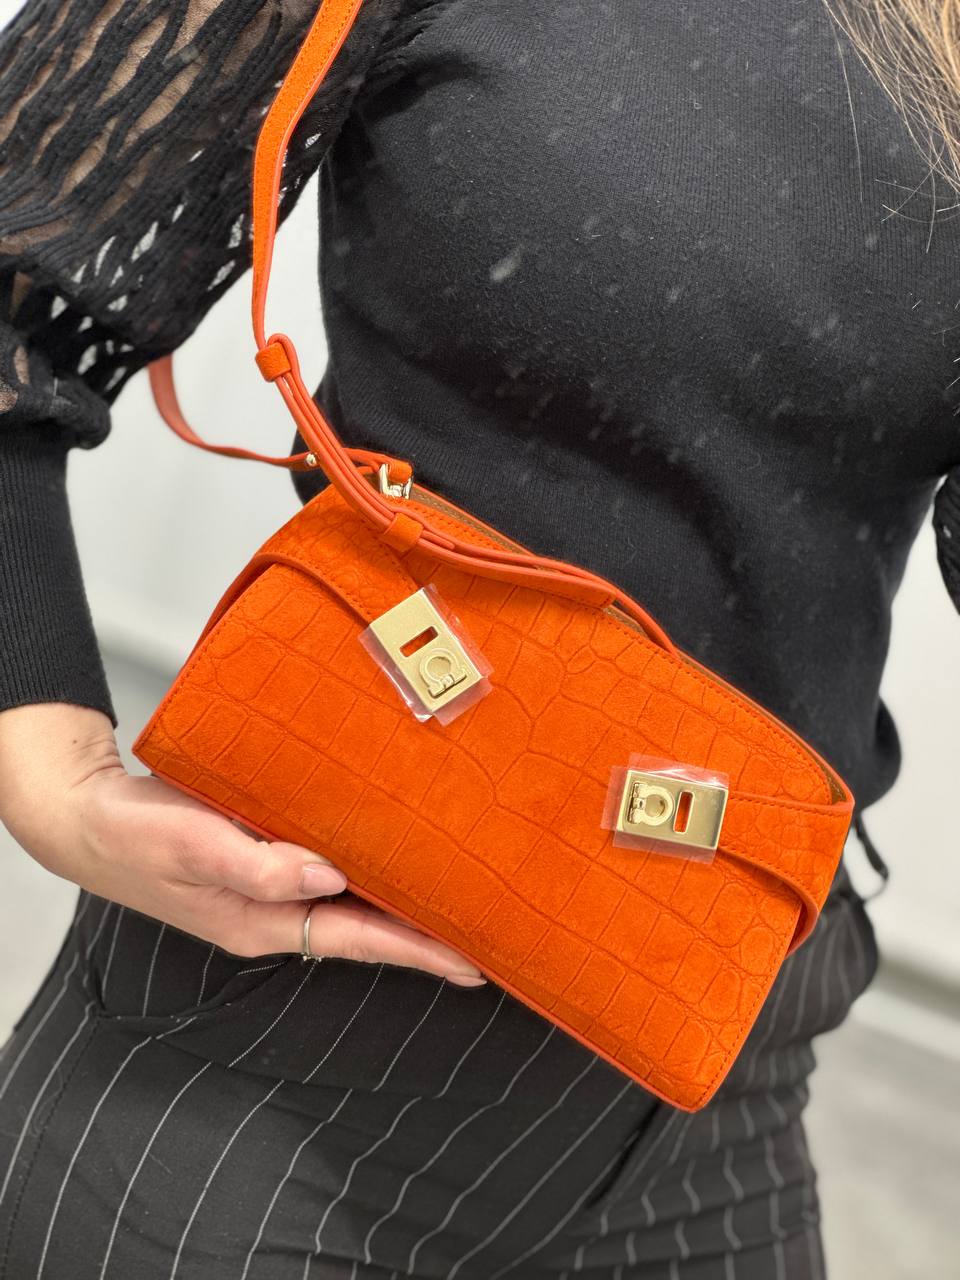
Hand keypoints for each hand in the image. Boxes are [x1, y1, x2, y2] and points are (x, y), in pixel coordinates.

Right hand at [0, 703, 485, 984]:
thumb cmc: (133, 836)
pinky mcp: (265, 857)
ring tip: (460, 896)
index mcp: (263, 921)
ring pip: (352, 900)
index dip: (419, 950)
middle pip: (367, 927)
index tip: (475, 962)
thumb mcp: (192, 848)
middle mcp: (276, 911)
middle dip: (426, 933)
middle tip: (490, 931)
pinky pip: (328, 868)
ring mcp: (272, 888)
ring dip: (402, 900)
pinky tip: (391, 850)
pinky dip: (367, 865)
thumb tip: (327, 877)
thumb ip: (257, 866)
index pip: (360, 940)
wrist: (90, 819)